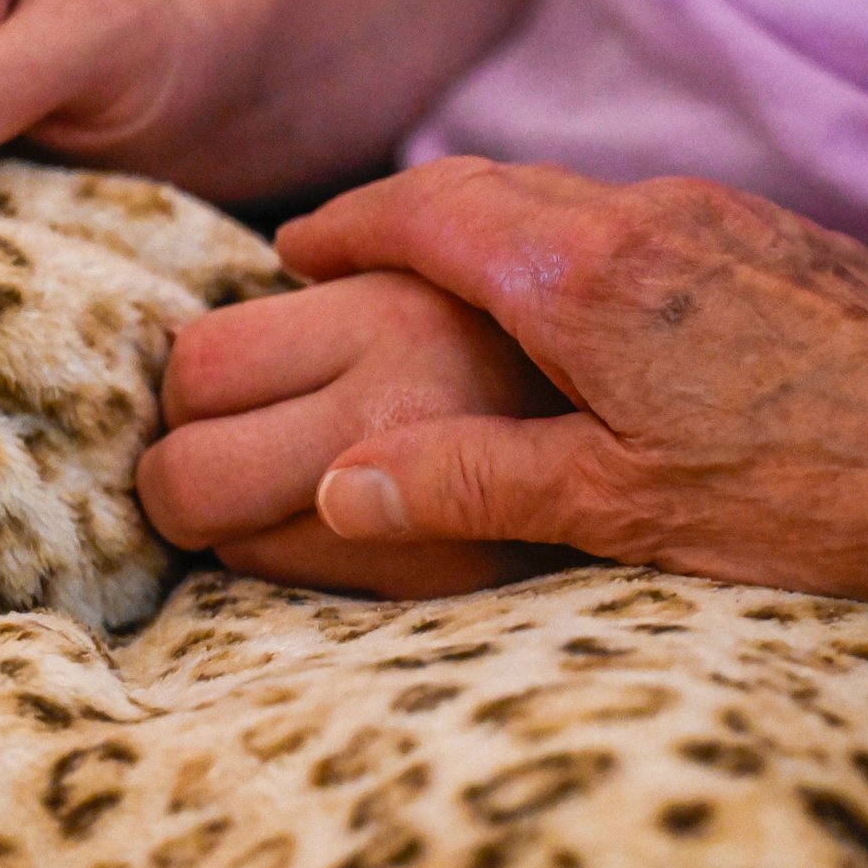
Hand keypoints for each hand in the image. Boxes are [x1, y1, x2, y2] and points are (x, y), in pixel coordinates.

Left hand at [139, 270, 570, 596]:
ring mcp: (422, 517)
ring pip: (229, 547)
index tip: (236, 386)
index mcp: (396, 315)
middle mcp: (403, 413)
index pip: (199, 363)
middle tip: (223, 453)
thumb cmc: (537, 345)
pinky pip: (303, 588)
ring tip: (300, 486)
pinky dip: (303, 564)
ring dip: (243, 525)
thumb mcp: (441, 279)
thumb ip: (338, 295)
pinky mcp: (442, 583)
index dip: (198, 383)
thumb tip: (204, 340)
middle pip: (185, 475)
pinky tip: (351, 528)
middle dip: (185, 473)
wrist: (681, 421)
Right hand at [274, 160, 867, 642]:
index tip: (297, 244)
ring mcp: (733, 220)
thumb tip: (344, 484)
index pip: (428, 210)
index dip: (350, 223)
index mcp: (586, 275)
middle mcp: (654, 218)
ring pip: (586, 198)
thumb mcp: (620, 508)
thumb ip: (474, 482)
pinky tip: (611, 306)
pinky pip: (664, 219)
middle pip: (500, 185)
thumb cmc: (804, 497)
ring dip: (513, 224)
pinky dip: (599, 242)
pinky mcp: (794, 243)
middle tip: (359, 254)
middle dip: (416, 213)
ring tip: (469, 282)